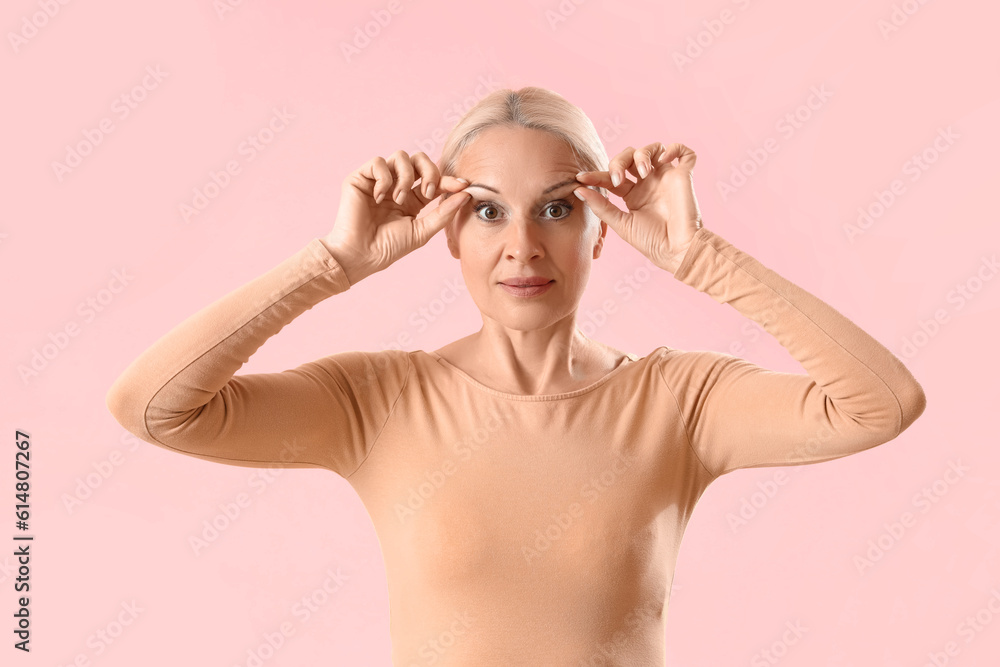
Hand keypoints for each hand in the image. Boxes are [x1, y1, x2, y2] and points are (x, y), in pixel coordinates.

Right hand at [324, 150, 471, 284]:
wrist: (360, 255)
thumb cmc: (388, 247)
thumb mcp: (422, 231)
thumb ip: (443, 213)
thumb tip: (466, 194)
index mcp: (412, 199)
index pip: (434, 180)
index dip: (449, 180)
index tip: (462, 185)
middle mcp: (397, 186)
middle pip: (419, 159)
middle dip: (429, 171)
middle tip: (427, 192)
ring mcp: (379, 181)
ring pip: (401, 156)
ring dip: (405, 177)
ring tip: (398, 199)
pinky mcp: (361, 178)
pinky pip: (378, 162)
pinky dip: (384, 178)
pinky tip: (379, 197)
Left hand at [573, 142, 702, 273]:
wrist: (676, 250)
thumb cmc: (651, 242)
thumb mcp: (621, 223)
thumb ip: (601, 207)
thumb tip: (579, 190)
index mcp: (632, 194)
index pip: (611, 176)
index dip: (596, 175)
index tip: (581, 178)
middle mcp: (648, 183)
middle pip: (630, 155)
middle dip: (619, 161)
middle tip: (617, 179)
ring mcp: (666, 178)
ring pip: (653, 148)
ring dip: (643, 154)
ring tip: (643, 171)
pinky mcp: (683, 176)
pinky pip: (684, 152)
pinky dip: (674, 148)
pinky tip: (664, 158)